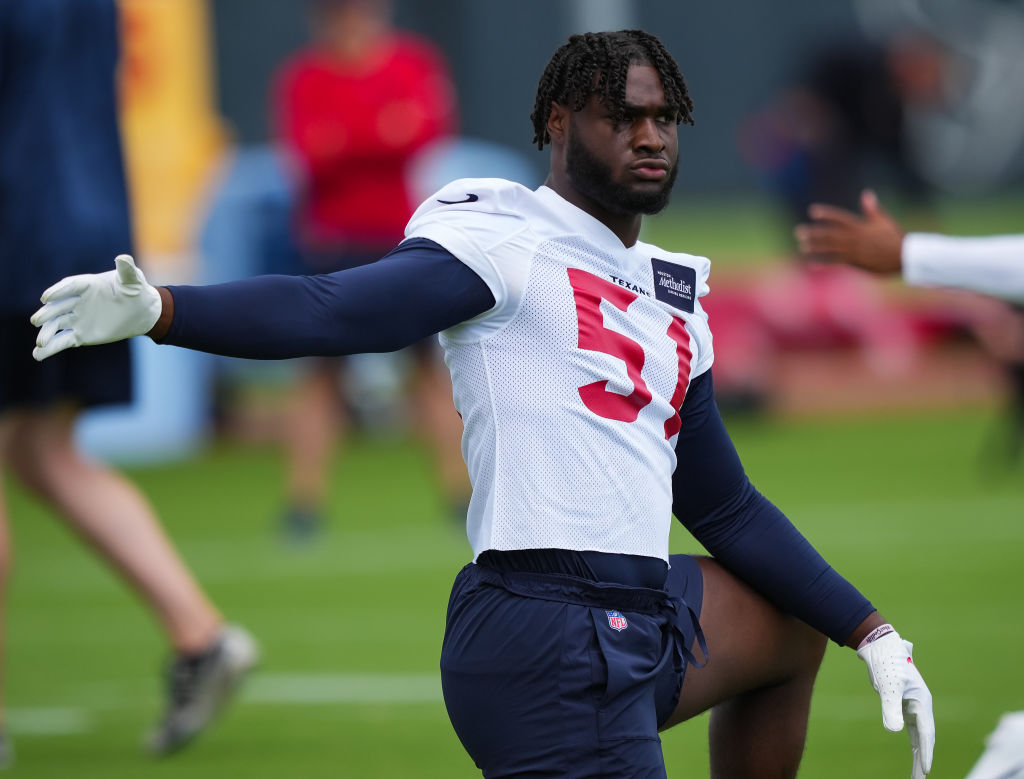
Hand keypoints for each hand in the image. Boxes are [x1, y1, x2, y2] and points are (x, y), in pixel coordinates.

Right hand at [31, 254, 162, 360]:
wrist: (141, 311)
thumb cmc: (136, 291)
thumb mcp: (133, 280)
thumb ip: (127, 270)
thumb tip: (123, 258)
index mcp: (87, 284)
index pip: (69, 286)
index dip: (58, 291)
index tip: (46, 297)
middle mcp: (77, 301)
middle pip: (58, 307)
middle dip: (47, 314)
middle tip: (37, 320)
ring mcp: (76, 318)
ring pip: (56, 325)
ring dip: (47, 333)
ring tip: (40, 343)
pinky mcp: (80, 334)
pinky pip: (63, 340)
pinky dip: (51, 348)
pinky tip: (38, 355)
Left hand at [794, 189, 905, 273]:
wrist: (904, 256)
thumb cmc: (895, 237)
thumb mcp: (883, 220)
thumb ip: (872, 208)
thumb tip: (866, 193)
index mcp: (860, 226)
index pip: (839, 217)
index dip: (826, 214)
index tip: (812, 211)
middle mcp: (854, 237)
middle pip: (830, 234)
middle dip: (814, 232)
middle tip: (798, 231)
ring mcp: (853, 250)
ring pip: (830, 248)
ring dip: (815, 247)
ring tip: (802, 245)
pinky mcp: (855, 262)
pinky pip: (835, 262)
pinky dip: (823, 263)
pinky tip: (811, 263)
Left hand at [857, 630, 934, 778]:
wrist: (881, 646)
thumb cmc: (886, 664)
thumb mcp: (888, 687)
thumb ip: (891, 708)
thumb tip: (894, 731)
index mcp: (921, 702)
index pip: (926, 733)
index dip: (925, 752)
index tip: (924, 770)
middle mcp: (921, 706)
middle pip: (926, 738)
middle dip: (924, 758)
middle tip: (920, 778)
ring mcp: (914, 705)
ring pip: (921, 735)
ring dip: (920, 753)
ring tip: (918, 773)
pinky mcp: (905, 704)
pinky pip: (914, 729)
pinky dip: (916, 743)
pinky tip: (915, 753)